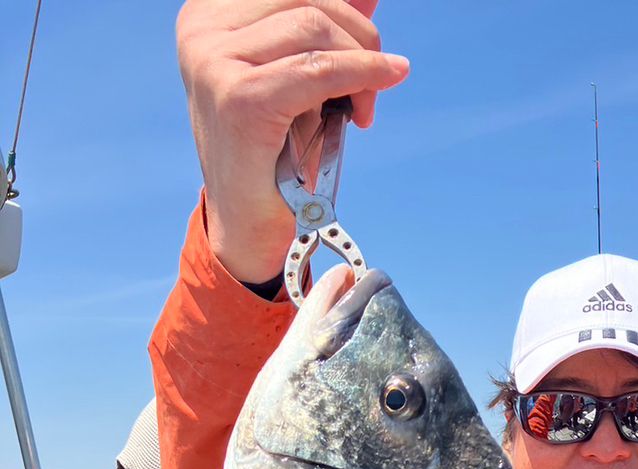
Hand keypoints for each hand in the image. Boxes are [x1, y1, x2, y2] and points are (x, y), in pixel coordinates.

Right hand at [176, 0, 408, 282]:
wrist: (250, 224)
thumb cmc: (275, 151)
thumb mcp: (298, 74)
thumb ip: (324, 30)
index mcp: (209, 14)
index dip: (342, 9)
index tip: (367, 45)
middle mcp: (202, 29)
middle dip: (358, 36)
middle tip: (377, 81)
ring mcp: (213, 60)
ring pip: (315, 26)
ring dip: (360, 63)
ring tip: (364, 107)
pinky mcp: (238, 97)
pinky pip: (317, 69)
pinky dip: (360, 74)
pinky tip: (380, 86)